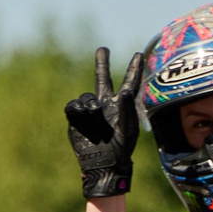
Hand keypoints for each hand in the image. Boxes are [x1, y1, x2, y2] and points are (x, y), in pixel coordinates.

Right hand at [64, 47, 144, 199]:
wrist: (103, 162)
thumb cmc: (120, 147)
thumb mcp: (128, 127)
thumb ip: (126, 107)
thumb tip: (123, 91)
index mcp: (122, 105)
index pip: (129, 82)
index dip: (134, 69)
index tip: (139, 54)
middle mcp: (106, 104)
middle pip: (103, 78)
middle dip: (102, 63)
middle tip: (103, 49)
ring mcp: (91, 110)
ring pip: (86, 96)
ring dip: (91, 107)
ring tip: (96, 121)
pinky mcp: (77, 117)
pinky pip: (74, 106)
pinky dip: (78, 112)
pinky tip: (85, 121)